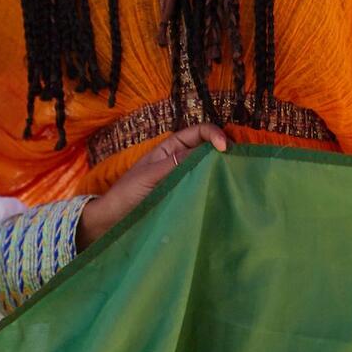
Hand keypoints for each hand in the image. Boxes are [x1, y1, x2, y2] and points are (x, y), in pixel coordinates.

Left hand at [78, 125, 227, 247]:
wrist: (113, 220)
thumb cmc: (127, 193)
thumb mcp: (150, 174)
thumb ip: (175, 163)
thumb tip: (207, 152)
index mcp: (170, 148)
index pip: (198, 132)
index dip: (214, 134)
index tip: (224, 147)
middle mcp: (179, 160)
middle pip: (208, 149)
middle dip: (223, 151)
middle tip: (237, 162)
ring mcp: (183, 178)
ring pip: (208, 168)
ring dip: (220, 170)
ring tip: (234, 177)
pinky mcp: (185, 196)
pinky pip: (202, 187)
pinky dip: (213, 187)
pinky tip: (221, 193)